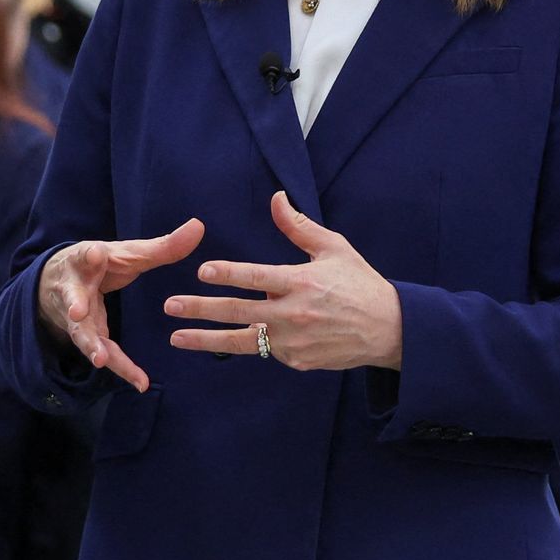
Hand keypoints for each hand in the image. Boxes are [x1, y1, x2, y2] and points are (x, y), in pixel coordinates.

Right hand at [37, 219, 204, 391]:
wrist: (58, 281)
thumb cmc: (99, 264)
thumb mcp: (128, 253)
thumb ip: (163, 246)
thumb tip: (199, 226)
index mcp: (86, 261)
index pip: (85, 256)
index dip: (89, 256)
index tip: (94, 254)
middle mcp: (76, 288)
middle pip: (73, 297)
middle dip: (75, 305)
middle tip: (76, 312)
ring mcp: (76, 316)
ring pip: (81, 331)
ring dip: (90, 345)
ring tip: (100, 359)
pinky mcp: (86, 335)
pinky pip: (103, 353)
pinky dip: (121, 368)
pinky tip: (140, 382)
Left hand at [163, 192, 402, 370]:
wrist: (389, 330)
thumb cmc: (360, 284)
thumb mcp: (334, 249)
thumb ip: (298, 227)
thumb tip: (275, 197)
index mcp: (302, 283)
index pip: (257, 278)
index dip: (228, 274)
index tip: (201, 272)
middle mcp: (294, 314)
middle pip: (239, 311)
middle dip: (200, 309)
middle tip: (170, 305)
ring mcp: (295, 342)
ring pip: (243, 341)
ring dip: (206, 340)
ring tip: (176, 338)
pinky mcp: (297, 361)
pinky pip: (266, 351)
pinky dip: (250, 342)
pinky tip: (224, 339)